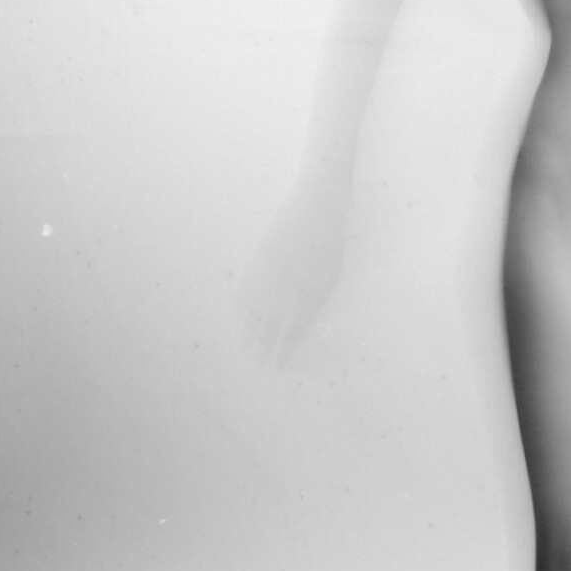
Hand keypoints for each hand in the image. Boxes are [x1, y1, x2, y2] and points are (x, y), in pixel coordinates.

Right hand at [238, 178, 347, 364]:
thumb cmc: (329, 242)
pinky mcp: (259, 258)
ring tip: (246, 346)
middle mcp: (286, 286)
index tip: (280, 364)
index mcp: (308, 291)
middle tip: (259, 362)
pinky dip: (241, 304)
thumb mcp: (330, 274)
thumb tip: (299, 324)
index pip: (292, 330)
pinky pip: (245, 287)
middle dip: (264, 346)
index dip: (284, 349)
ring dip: (249, 330)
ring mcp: (270, 272)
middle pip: (270, 325)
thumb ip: (314, 300)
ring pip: (254, 309)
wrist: (317, 206)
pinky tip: (239, 316)